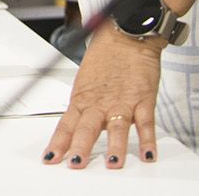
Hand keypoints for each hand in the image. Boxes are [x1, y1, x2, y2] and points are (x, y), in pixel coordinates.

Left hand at [43, 26, 162, 169]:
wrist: (126, 34)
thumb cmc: (105, 57)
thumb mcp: (85, 82)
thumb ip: (82, 106)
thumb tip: (73, 127)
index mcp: (82, 98)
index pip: (66, 124)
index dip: (58, 143)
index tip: (50, 158)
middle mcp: (100, 102)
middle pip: (87, 127)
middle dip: (81, 147)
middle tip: (76, 164)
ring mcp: (122, 102)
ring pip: (117, 128)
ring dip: (115, 148)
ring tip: (113, 164)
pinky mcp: (143, 99)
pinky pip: (146, 123)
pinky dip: (148, 140)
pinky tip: (148, 154)